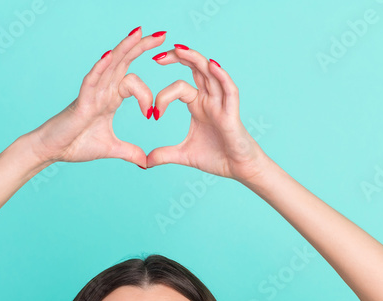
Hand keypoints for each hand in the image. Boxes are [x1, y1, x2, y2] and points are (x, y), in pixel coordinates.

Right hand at [26, 27, 163, 167]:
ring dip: (125, 48)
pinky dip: (100, 68)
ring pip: (110, 64)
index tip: (153, 115)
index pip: (134, 82)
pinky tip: (109, 55)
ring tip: (139, 33)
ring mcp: (92, 93)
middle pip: (125, 62)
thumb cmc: (76, 144)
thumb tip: (146, 162)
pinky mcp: (81, 100)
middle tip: (162, 34)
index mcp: (110, 98)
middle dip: (142, 47)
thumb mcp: (110, 148)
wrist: (53, 150)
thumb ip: (129, 152)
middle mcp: (103, 90)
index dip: (148, 94)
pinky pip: (91, 80)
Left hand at [146, 45, 268, 182]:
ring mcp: (222, 103)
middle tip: (157, 55)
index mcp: (197, 105)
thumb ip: (164, 155)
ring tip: (179, 48)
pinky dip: (221, 76)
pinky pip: (229, 90)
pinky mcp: (232, 112)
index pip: (178, 87)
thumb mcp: (183, 155)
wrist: (238, 169)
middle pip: (195, 69)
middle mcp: (210, 99)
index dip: (163, 95)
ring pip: (210, 73)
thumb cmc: (216, 158)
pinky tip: (211, 65)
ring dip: (195, 59)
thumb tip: (144, 162)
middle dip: (177, 58)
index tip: (152, 113)